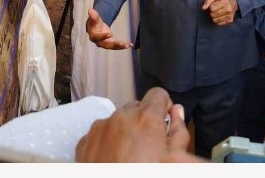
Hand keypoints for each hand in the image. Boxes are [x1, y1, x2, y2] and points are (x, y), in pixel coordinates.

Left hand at [75, 87, 203, 162]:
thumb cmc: (145, 176)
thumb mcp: (174, 158)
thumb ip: (178, 130)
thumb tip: (177, 111)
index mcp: (146, 118)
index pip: (158, 94)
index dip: (164, 107)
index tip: (163, 121)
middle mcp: (121, 117)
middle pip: (137, 107)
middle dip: (144, 121)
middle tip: (147, 145)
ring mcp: (100, 128)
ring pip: (118, 119)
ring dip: (125, 130)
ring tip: (129, 155)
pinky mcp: (85, 142)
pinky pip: (101, 132)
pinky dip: (108, 141)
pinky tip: (114, 159)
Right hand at [85, 8, 132, 49]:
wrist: (97, 27)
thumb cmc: (95, 23)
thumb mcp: (95, 18)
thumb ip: (93, 15)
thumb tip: (90, 10)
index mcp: (93, 36)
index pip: (97, 37)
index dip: (103, 36)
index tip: (110, 34)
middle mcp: (99, 42)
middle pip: (106, 44)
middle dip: (114, 44)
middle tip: (121, 43)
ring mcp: (105, 44)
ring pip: (112, 46)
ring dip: (120, 46)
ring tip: (127, 45)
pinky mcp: (110, 44)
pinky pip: (117, 46)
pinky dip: (123, 46)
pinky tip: (130, 44)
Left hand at [201, 0, 237, 25]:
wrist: (233, 1)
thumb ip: (208, 0)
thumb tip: (203, 8)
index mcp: (225, 2)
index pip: (212, 8)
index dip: (211, 6)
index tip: (214, 4)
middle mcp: (229, 9)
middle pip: (213, 15)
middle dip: (212, 12)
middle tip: (216, 8)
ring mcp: (230, 16)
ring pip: (215, 20)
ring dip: (214, 16)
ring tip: (218, 11)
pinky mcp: (230, 20)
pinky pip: (218, 24)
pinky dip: (218, 20)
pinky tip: (221, 15)